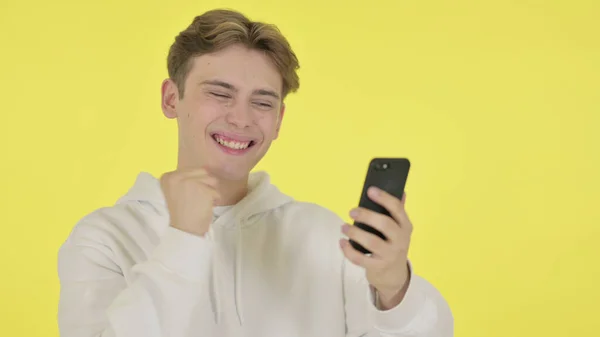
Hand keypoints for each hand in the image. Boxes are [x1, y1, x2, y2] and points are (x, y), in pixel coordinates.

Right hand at [160, 168, 219, 236]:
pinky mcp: (204, 191)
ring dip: (211, 193)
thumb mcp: (173, 193)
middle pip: (204, 172)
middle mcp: (178, 176)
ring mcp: (192, 183)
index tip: (191, 195)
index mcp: (168, 177)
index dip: (196, 181)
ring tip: (201, 204)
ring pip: (212, 181)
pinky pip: (217, 193)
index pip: (192, 170)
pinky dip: (214, 202)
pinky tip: (205, 209)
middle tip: (198, 200)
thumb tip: (202, 171)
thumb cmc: (178, 215)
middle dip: (205, 185)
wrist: (181, 232)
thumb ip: (182, 181)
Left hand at [340, 186, 412, 308]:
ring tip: (344, 227)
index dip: (384, 198)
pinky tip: (342, 242)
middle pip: (384, 224)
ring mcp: (389, 255)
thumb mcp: (399, 229)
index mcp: (405, 226)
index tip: (370, 190)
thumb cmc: (393, 244)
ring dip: (355, 233)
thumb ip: (397, 211)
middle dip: (367, 216)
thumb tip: (401, 191)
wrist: (394, 274)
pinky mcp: (377, 267)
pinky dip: (348, 250)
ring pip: (371, 242)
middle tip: (352, 212)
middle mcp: (400, 240)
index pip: (397, 209)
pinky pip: (360, 259)